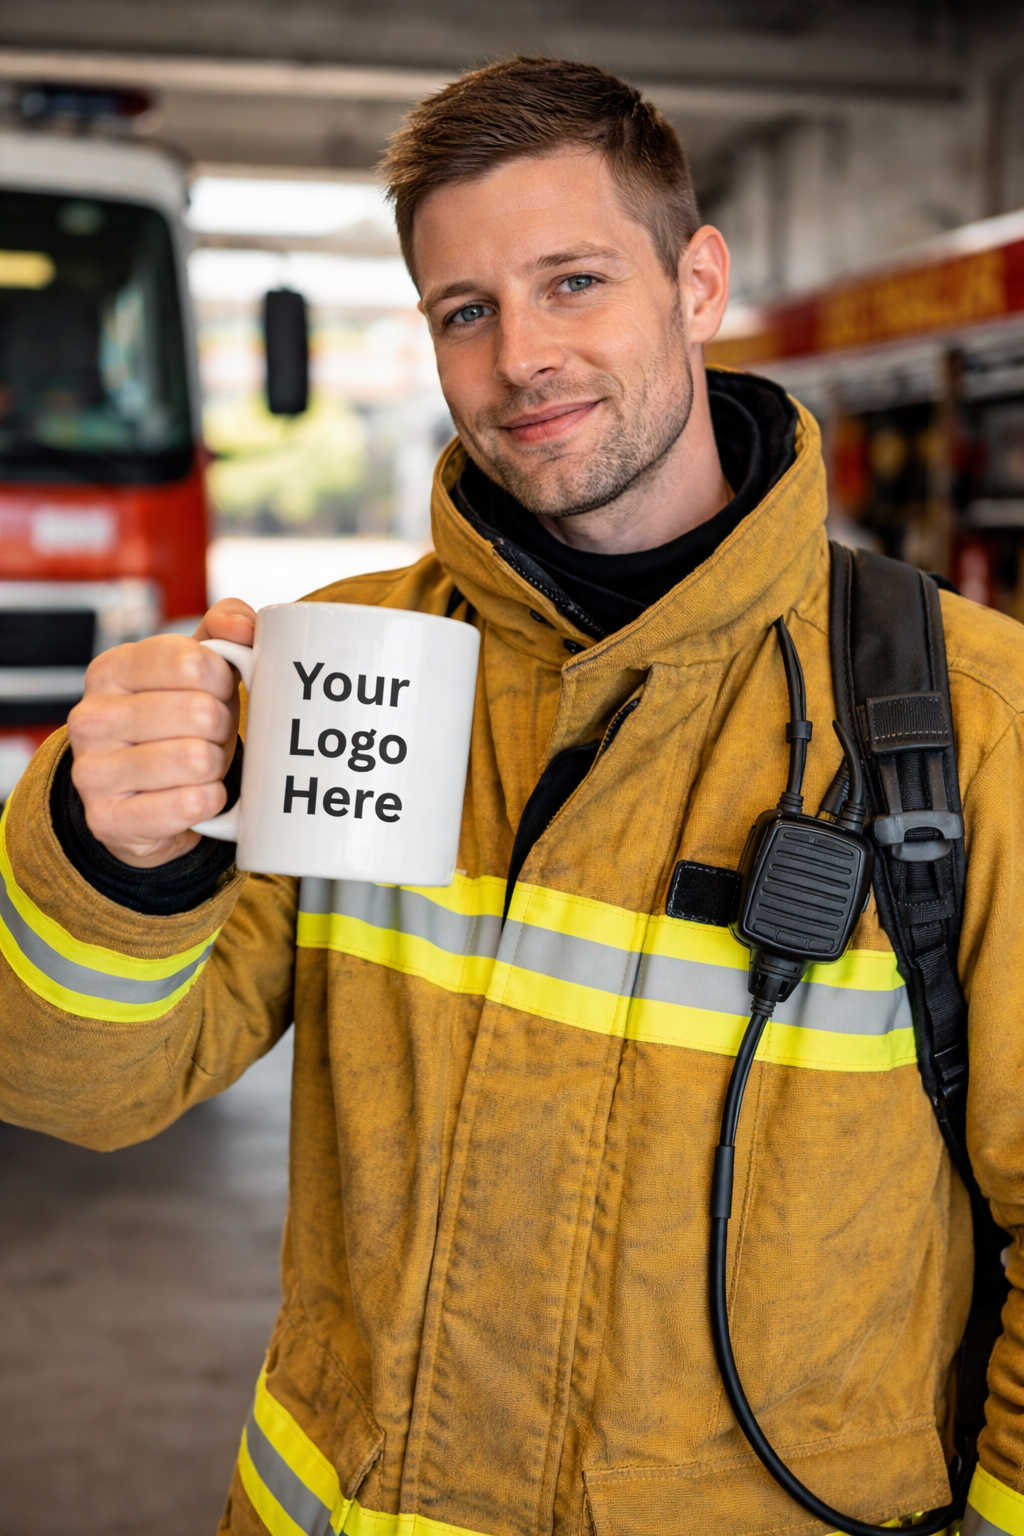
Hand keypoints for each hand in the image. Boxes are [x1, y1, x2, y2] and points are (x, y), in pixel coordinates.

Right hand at [67, 599, 255, 867]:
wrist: (147, 797)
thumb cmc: (180, 722)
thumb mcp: (200, 670)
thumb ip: (225, 630)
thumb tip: (245, 626)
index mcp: (110, 670)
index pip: (191, 661)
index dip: (221, 679)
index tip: (217, 690)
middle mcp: (90, 718)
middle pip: (198, 712)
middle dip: (221, 726)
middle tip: (211, 734)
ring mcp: (92, 771)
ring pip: (195, 759)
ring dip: (216, 765)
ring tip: (203, 765)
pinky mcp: (107, 819)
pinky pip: (187, 805)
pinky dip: (209, 801)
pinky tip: (199, 796)